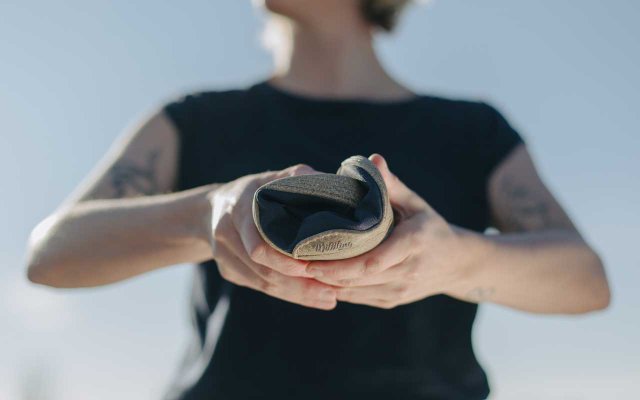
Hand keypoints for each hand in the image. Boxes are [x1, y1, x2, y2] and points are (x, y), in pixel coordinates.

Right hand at [207, 164, 338, 309]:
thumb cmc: (253, 191)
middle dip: (298, 285)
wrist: (211, 208)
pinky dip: (286, 294)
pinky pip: (259, 287)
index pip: (259, 245)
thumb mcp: (272, 179)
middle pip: (263, 269)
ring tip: (328, 299)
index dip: (286, 260)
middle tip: (331, 294)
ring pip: (263, 283)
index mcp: (239, 208)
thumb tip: (336, 183)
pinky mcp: (228, 271)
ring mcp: (224, 255)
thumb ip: (299, 177)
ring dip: (296, 294)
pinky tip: (310, 298)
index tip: (315, 267)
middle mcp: (227, 233)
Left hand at [306, 154, 479, 308]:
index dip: (337, 263)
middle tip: (293, 261)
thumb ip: (391, 184)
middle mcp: (407, 272)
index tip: (309, 257)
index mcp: (413, 244)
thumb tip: (371, 159)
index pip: (371, 260)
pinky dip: (337, 289)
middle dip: (323, 273)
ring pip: (354, 291)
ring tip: (298, 269)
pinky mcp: (391, 301)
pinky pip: (358, 298)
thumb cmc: (430, 226)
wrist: (456, 264)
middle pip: (357, 278)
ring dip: (326, 283)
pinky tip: (317, 278)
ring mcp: (399, 291)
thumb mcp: (415, 202)